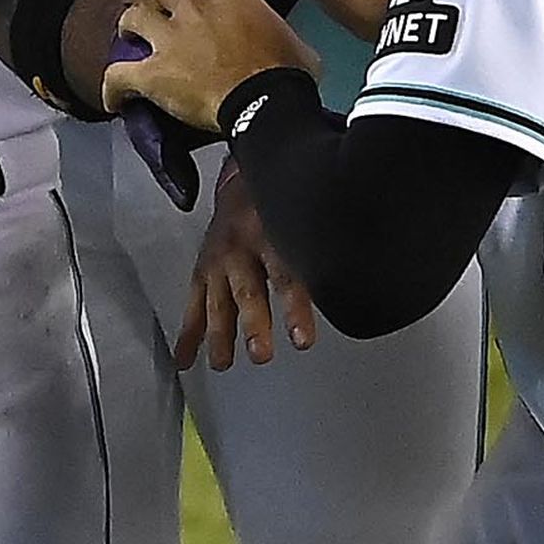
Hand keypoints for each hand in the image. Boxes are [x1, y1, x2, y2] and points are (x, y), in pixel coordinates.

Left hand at [106, 0, 321, 131]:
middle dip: (169, 5)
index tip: (219, 19)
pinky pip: (117, 74)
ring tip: (131, 39)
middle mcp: (196, 6)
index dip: (214, 4)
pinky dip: (114, 87)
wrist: (268, 101)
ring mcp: (170, 37)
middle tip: (172, 22)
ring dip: (132, 27)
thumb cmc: (288, 73)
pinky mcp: (152, 73)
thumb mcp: (295, 41)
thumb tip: (284, 46)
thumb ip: (278, 33)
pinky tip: (115, 98)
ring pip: (134, 16)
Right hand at [175, 161, 315, 368]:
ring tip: (223, 362)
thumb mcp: (303, 218)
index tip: (302, 339)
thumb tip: (355, 280)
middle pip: (248, 291)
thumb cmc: (279, 205)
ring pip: (217, 301)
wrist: (243, 181)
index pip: (286, 276)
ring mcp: (219, 261)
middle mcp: (242, 247)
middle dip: (253, 324)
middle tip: (260, 353)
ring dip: (219, 335)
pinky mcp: (202, 270)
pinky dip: (188, 334)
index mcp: (273, 232)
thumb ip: (319, 250)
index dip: (295, 309)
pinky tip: (187, 357)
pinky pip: (193, 305)